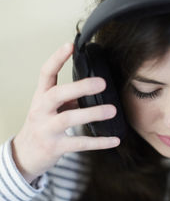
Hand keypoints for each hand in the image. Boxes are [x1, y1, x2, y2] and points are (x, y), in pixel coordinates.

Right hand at [12, 43, 119, 182]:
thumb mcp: (50, 108)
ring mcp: (47, 129)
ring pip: (68, 119)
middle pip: (57, 94)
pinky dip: (99, 142)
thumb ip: (68, 98)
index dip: (56, 58)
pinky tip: (114, 140)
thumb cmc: (42, 126)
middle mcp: (41, 111)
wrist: (25, 155)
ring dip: (92, 114)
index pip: (46, 73)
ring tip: (112, 110)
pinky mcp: (56, 147)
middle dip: (80, 87)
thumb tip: (92, 86)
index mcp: (41, 97)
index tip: (70, 46)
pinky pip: (80, 143)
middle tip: (102, 83)